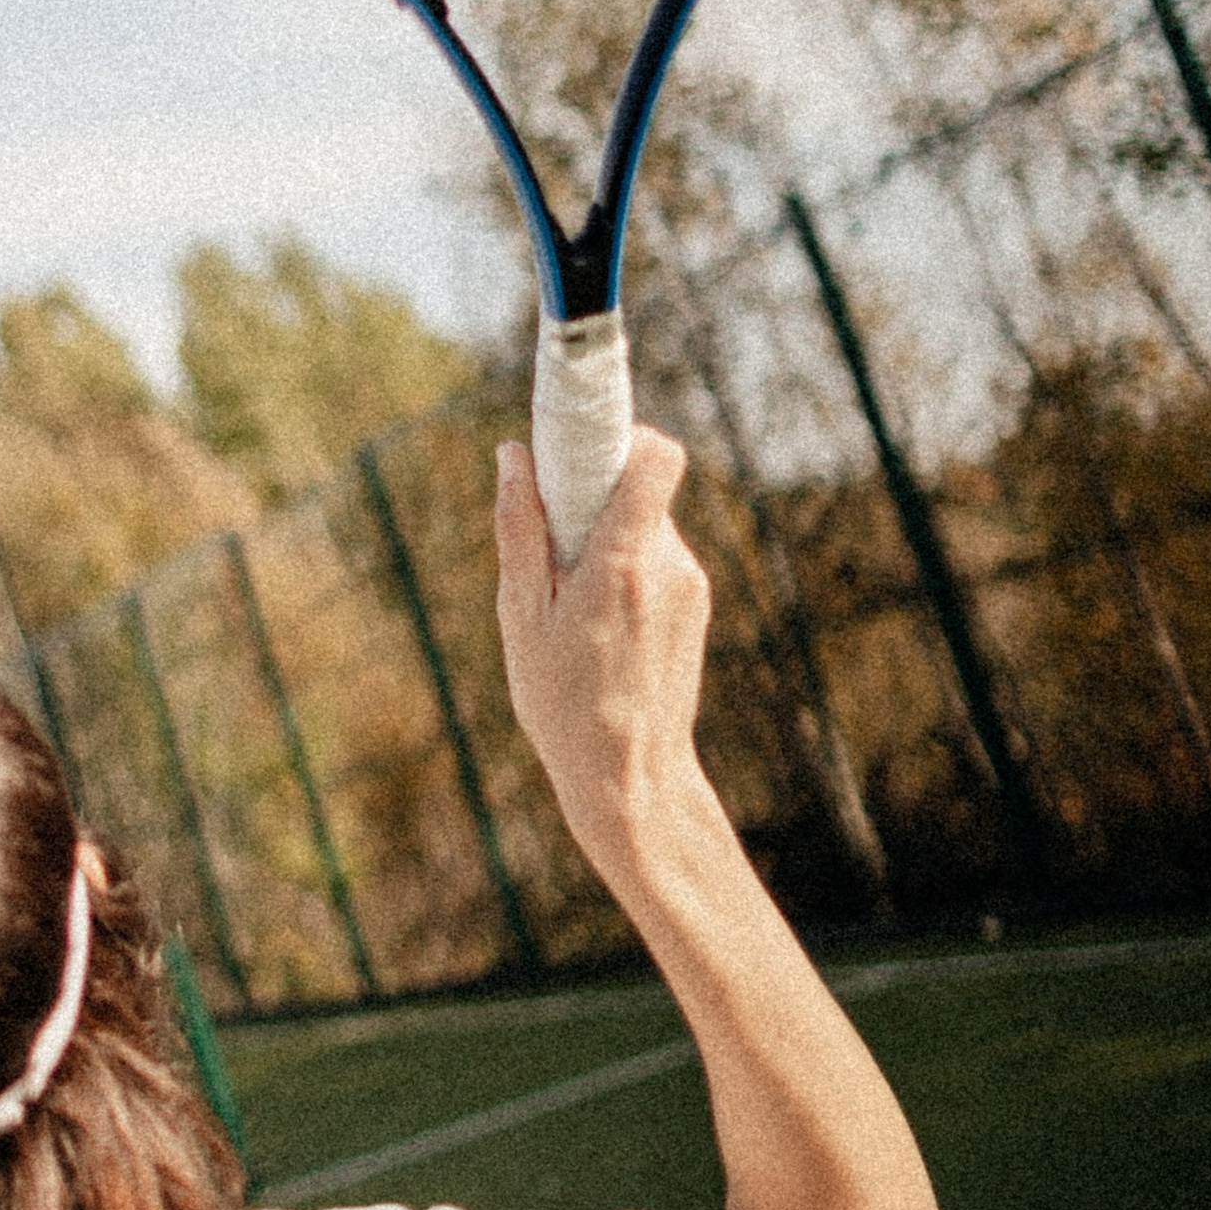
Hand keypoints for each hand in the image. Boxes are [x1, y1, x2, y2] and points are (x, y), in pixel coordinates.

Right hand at [495, 427, 712, 882]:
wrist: (629, 777)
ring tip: (570, 600)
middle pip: (638, 483)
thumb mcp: (521, 616)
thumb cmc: (563, 703)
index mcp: (621, 564)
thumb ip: (521, 528)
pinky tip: (597, 622)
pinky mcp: (695, 601)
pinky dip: (622, 565)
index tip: (575, 443)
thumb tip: (515, 454)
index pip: (654, 457)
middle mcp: (668, 566)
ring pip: (644, 520)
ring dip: (605, 535)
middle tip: (550, 541)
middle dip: (592, 494)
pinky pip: (654, 554)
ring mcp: (690, 584)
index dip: (619, 433)